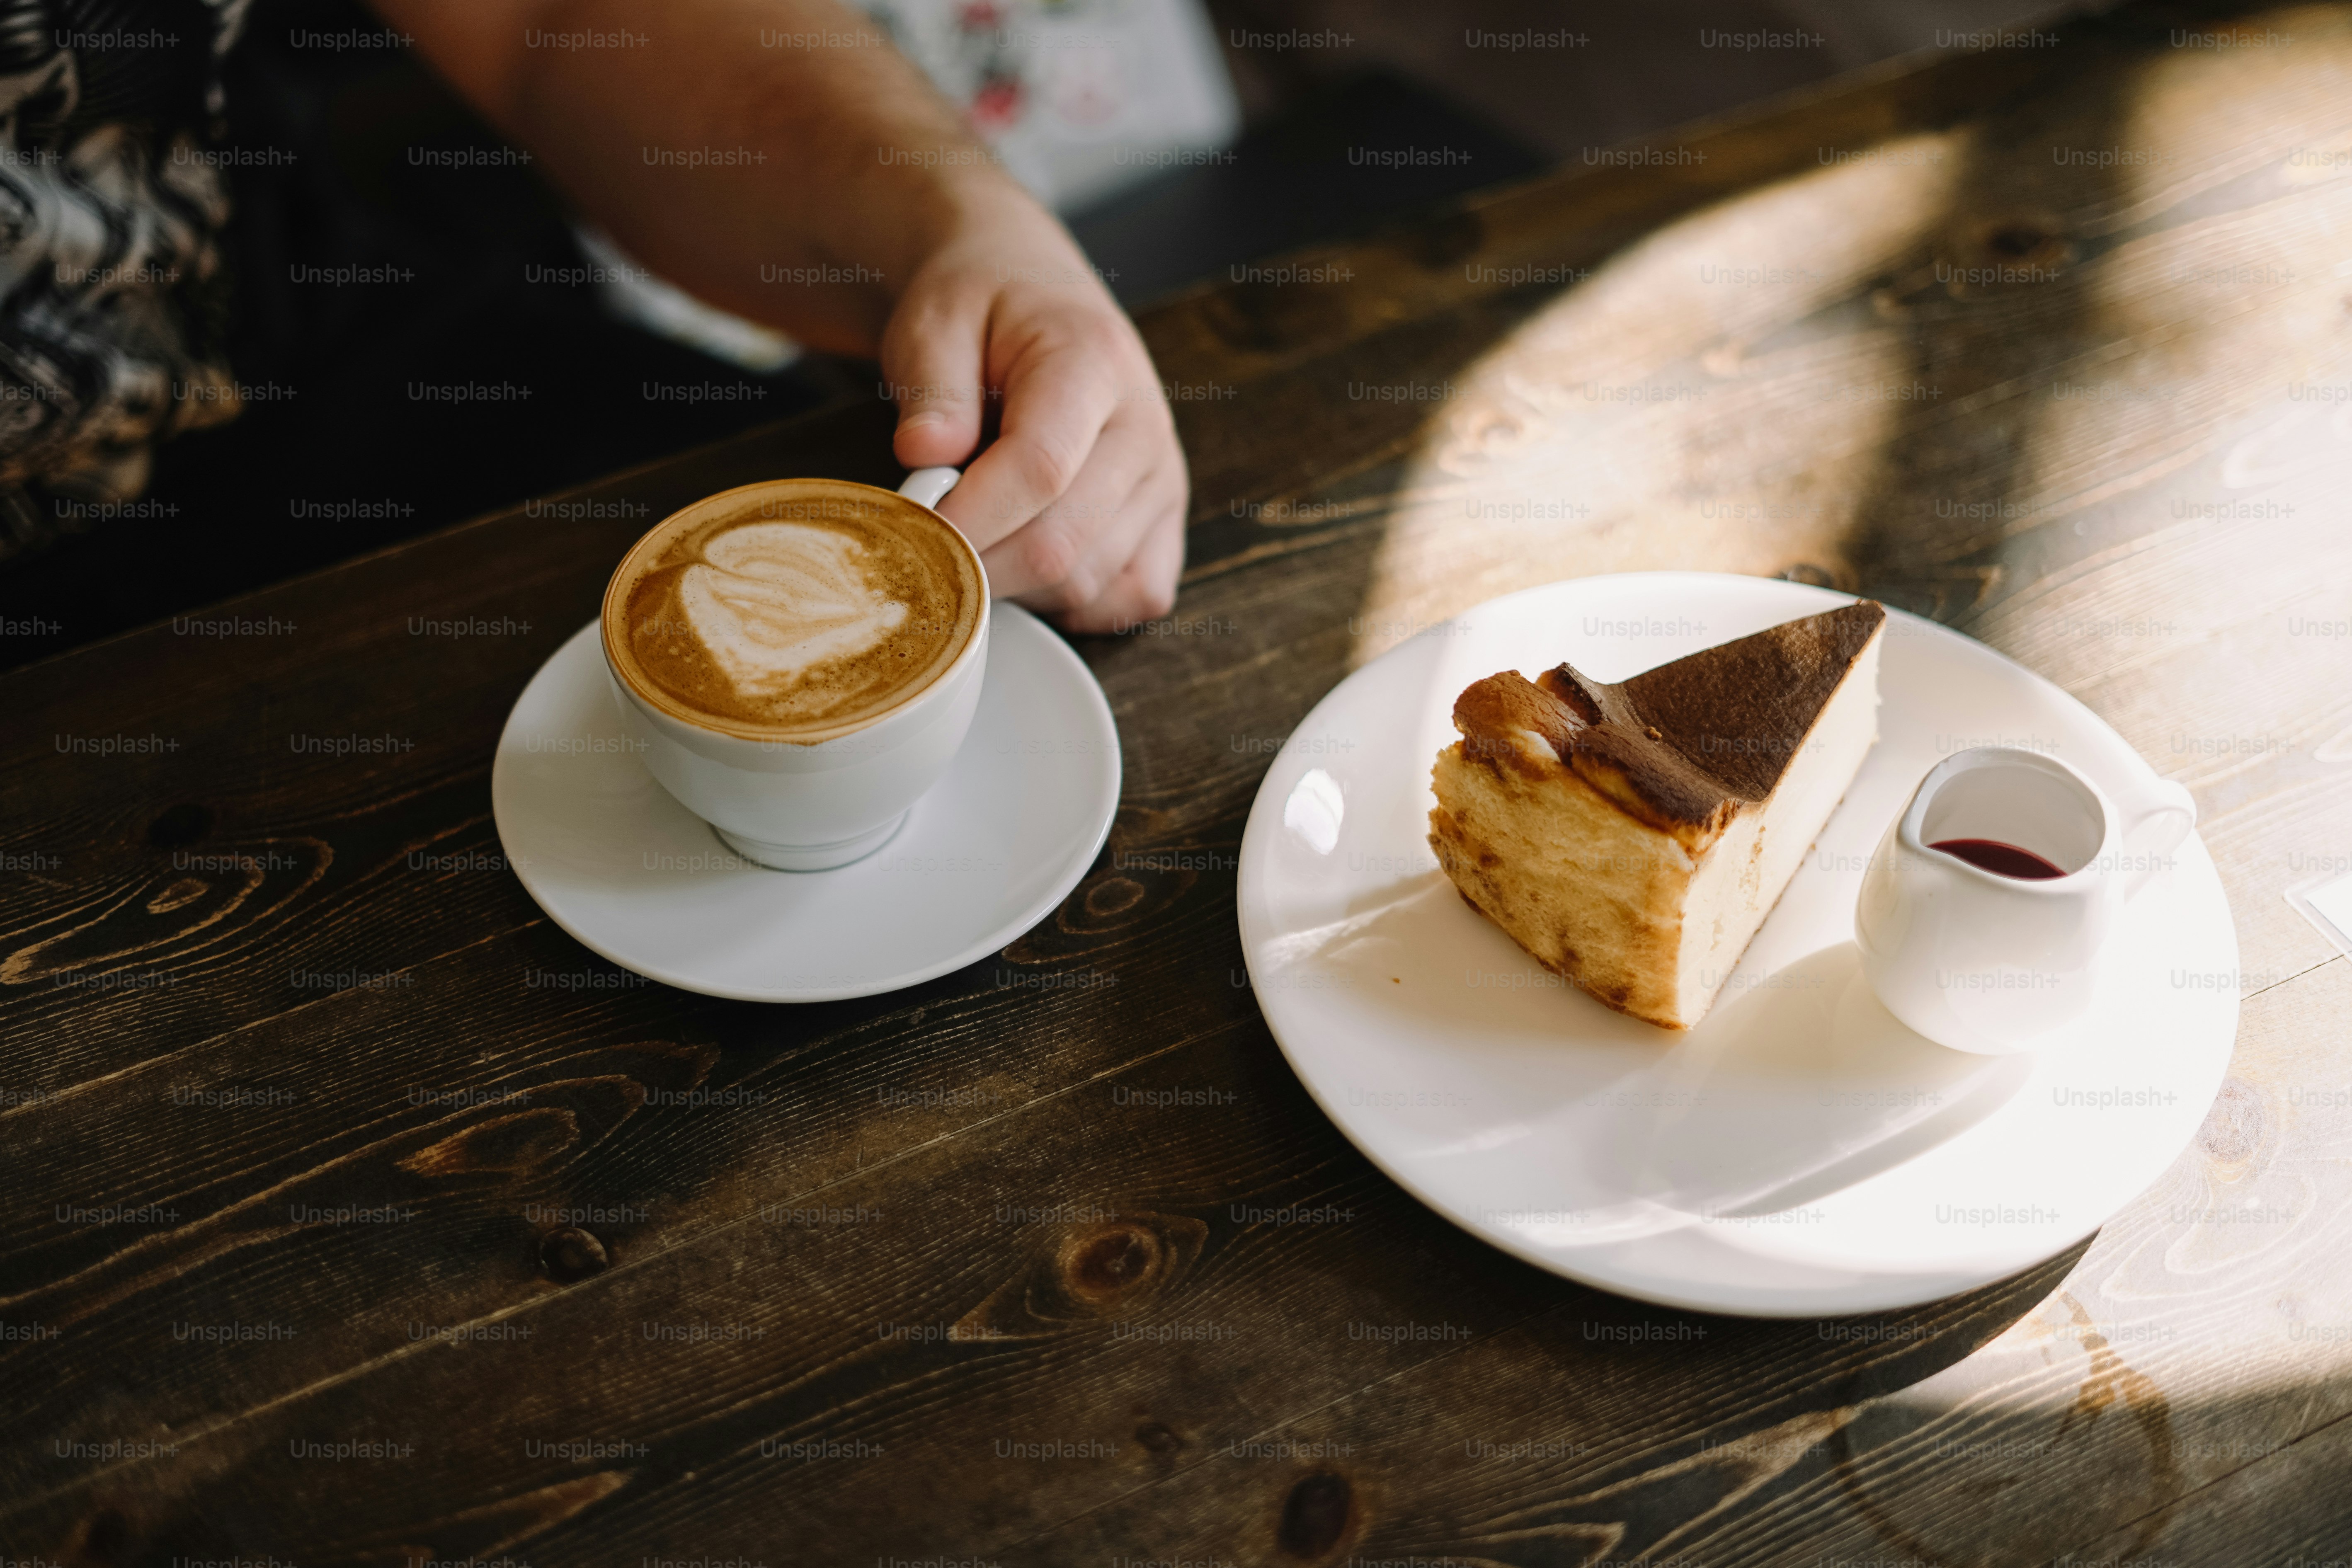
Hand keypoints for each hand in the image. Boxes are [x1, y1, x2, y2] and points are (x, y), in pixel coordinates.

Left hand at [880, 195, 1186, 632]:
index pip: (1039, 469)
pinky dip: (1072, 604)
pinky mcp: (1167, 522)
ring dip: (1016, 584)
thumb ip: (932, 387)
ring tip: (974, 536)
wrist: (1031, 295)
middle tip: (925, 547)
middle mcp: (1145, 428)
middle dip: (979, 565)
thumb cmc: (981, 310)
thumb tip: (924, 455)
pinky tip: (1028, 566)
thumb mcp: (936, 319)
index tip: (912, 534)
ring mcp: (1164, 481)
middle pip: (1063, 543)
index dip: (969, 519)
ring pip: (1088, 581)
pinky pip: (1132, 597)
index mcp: (1094, 362)